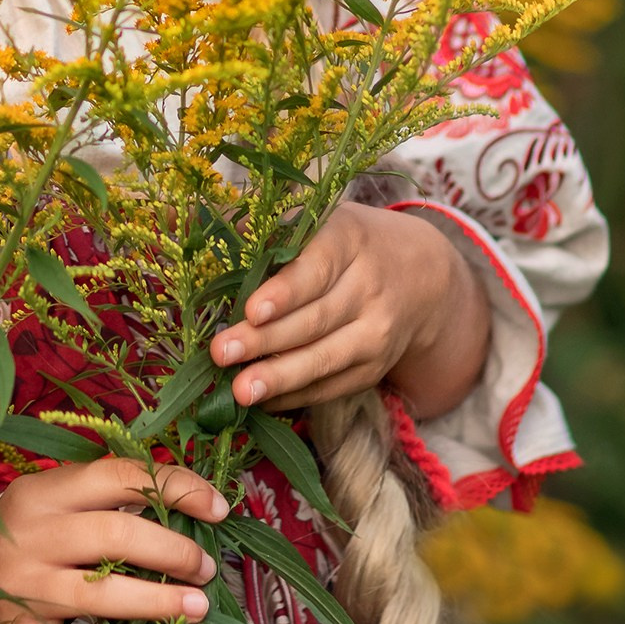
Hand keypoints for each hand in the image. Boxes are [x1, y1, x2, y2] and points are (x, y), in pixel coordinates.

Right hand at [0, 458, 226, 623]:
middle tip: (205, 568)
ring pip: (96, 593)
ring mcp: (17, 587)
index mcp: (41, 493)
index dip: (174, 486)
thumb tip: (181, 503)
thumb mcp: (42, 509)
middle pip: (115, 534)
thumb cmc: (7, 549)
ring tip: (196, 608)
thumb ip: (95, 503)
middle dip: (172, 551)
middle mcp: (29, 534)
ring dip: (155, 601)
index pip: (118, 475)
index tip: (217, 507)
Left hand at [209, 204, 489, 416]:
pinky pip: (331, 387)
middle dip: (266, 340)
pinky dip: (295, 396)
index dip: (285, 292)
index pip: (316, 269)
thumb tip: (203, 231)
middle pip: (314, 319)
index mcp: (349, 239)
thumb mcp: (320, 220)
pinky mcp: (373, 368)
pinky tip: (262, 402)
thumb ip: (267, 228)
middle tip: (221, 352)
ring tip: (240, 390)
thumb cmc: (348, 243)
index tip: (252, 309)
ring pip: (325, 359)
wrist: (421, 276)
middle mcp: (369, 287)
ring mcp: (376, 332)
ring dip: (280, 377)